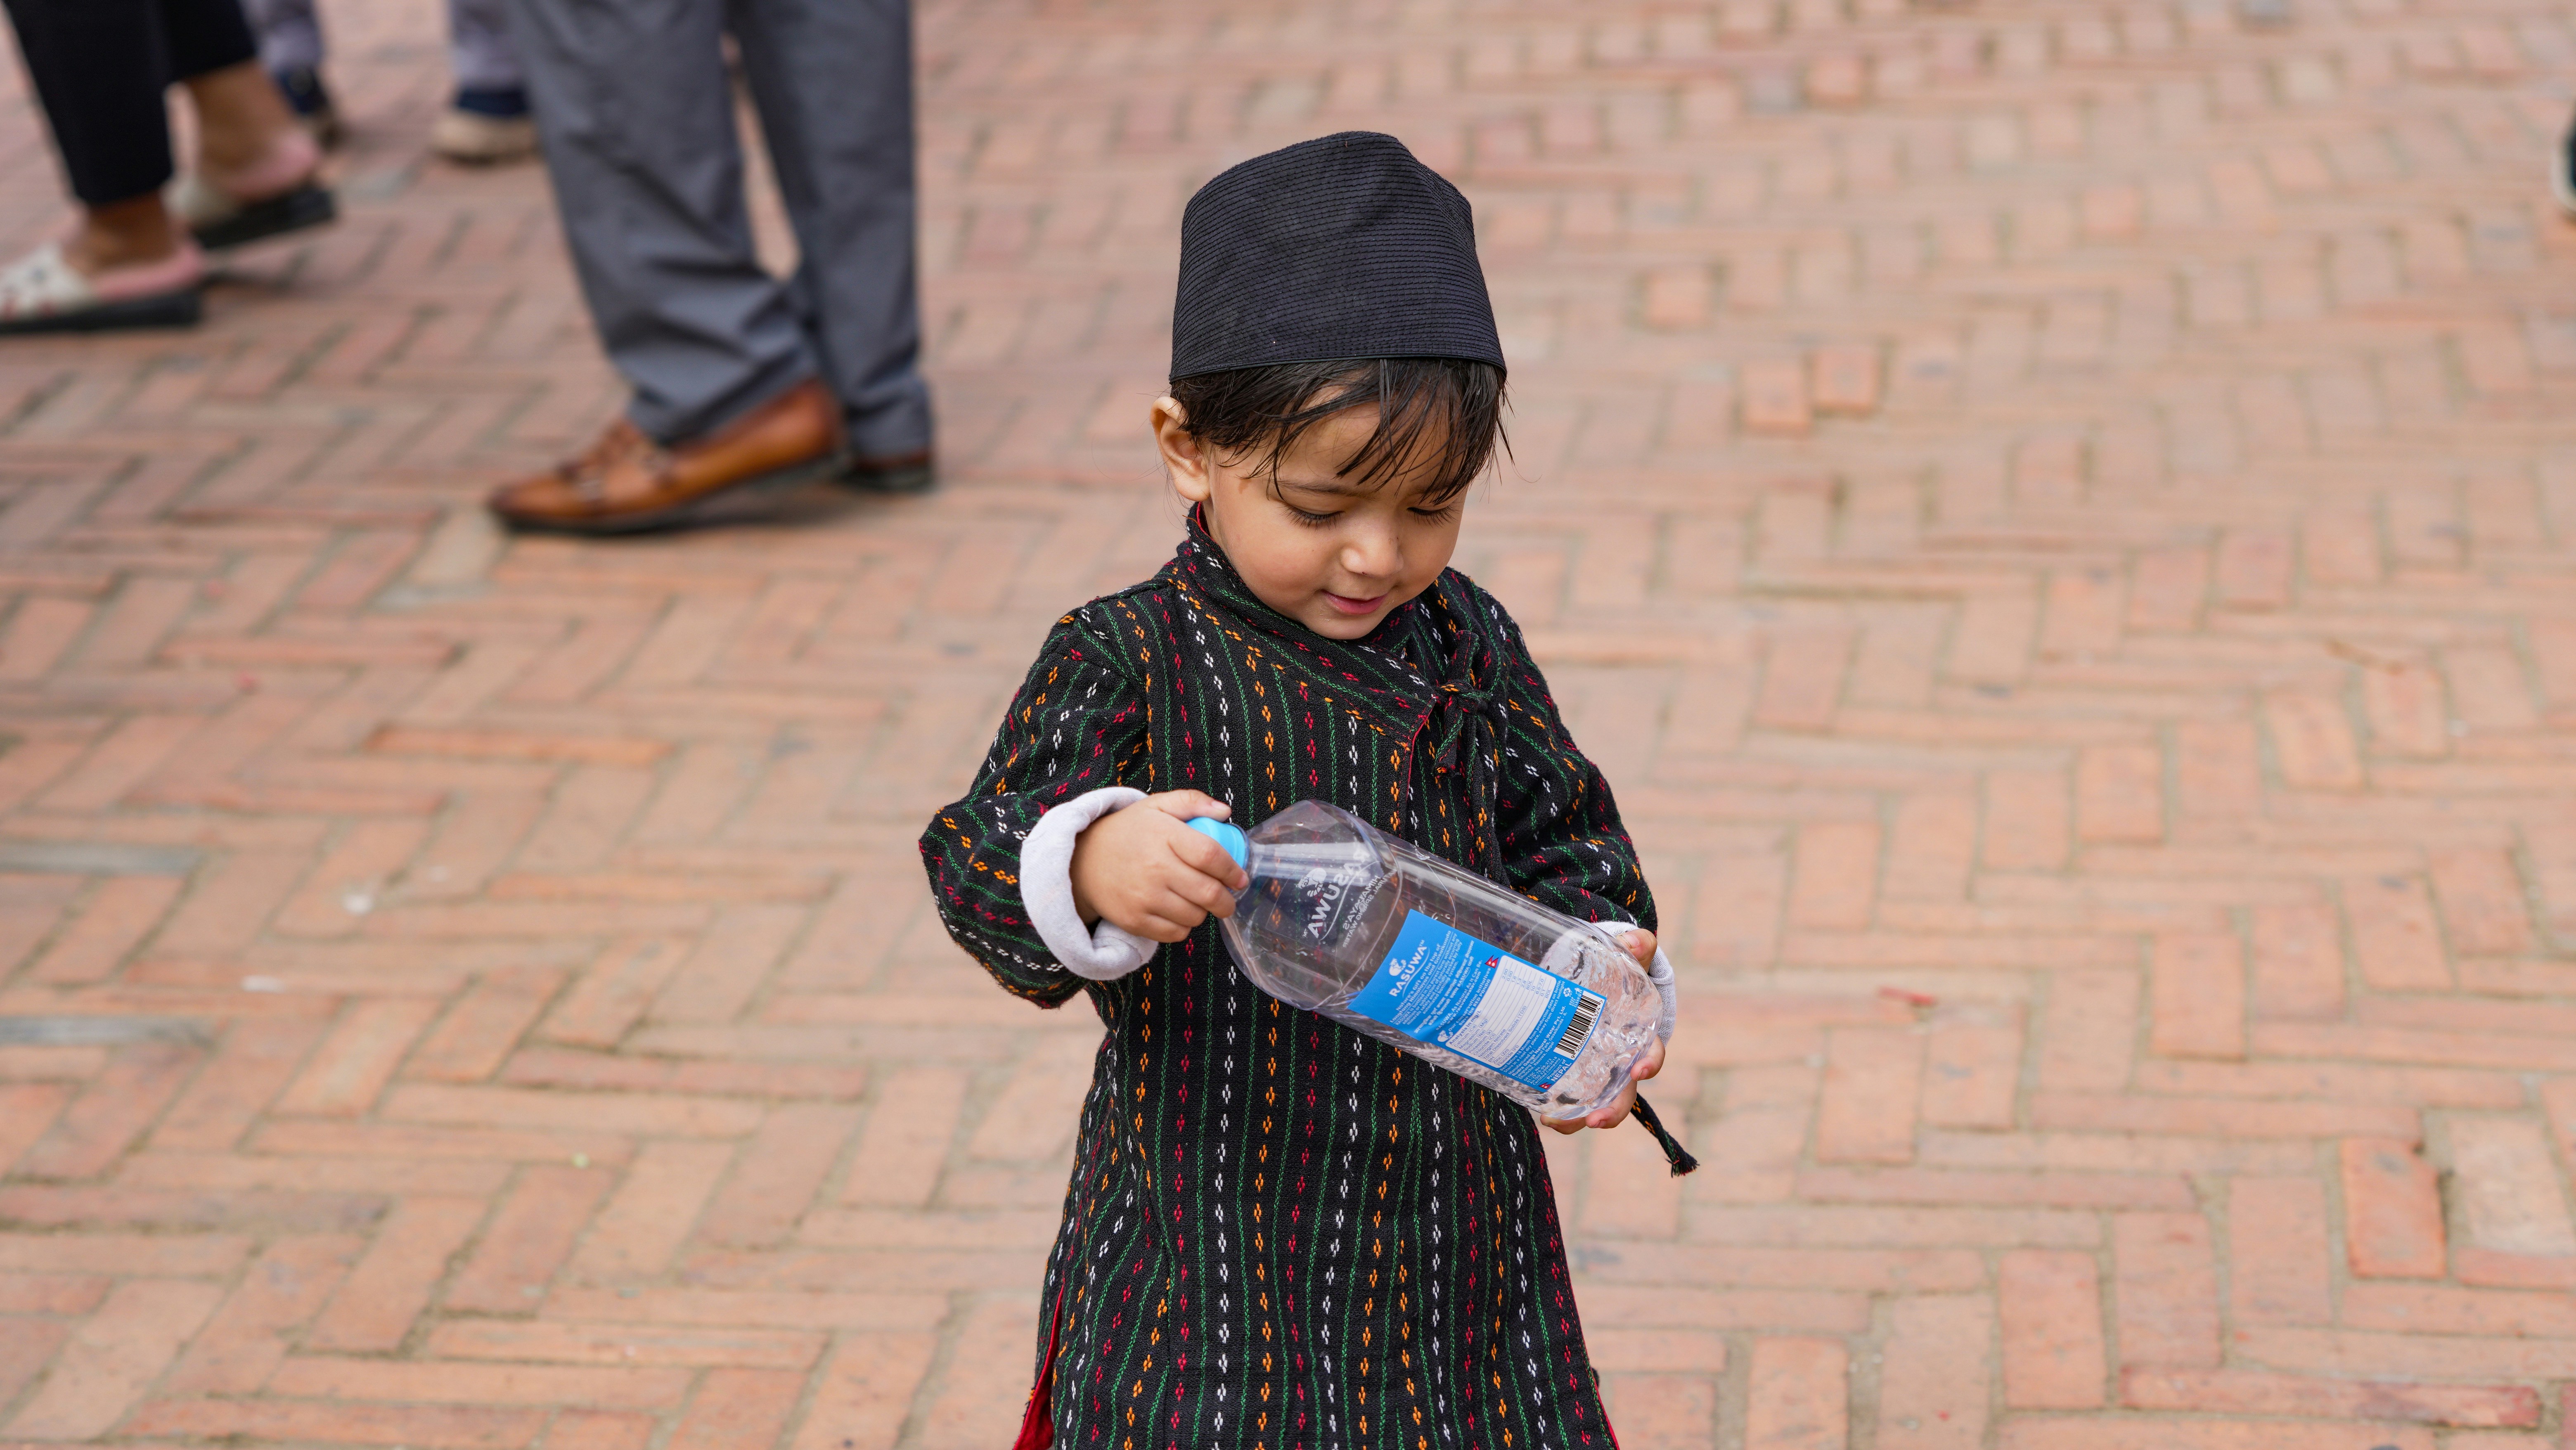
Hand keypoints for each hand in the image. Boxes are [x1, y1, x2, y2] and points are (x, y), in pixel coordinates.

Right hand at [1068, 790, 1248, 942]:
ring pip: (1194, 916)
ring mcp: (1143, 897)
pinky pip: (1175, 934)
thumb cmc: (1126, 832)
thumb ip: (1191, 801)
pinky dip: (1184, 927)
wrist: (1082, 861)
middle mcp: (1155, 868)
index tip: (1240, 878)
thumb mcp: (1155, 806)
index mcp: (1163, 836)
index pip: (1210, 856)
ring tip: (1198, 903)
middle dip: (1228, 901)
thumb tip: (1224, 812)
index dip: (1232, 870)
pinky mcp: (1134, 920)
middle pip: (1208, 892)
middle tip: (1229, 899)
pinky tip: (1179, 913)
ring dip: (1204, 913)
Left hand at [1548, 928, 1664, 1133]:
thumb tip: (1636, 940)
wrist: (1599, 982)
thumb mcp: (1628, 959)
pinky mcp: (1571, 1074)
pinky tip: (1542, 1113)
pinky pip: (1567, 1098)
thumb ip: (1636, 946)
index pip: (1651, 1054)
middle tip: (1596, 1119)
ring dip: (1579, 1119)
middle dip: (1612, 1110)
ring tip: (1557, 1123)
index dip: (1649, 1063)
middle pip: (1623, 1094)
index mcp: (1640, 1036)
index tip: (1640, 1070)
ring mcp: (1595, 1073)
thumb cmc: (1619, 975)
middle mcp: (1620, 1063)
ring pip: (1593, 1103)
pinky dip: (1558, 1110)